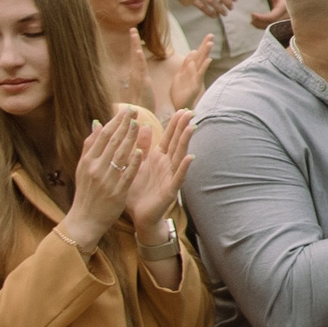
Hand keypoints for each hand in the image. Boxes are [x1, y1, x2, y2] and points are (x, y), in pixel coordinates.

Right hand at [60, 109, 146, 249]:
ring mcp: (106, 181)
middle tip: (134, 111)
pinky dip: (133, 163)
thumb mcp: (83, 168)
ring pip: (119, 156)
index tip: (126, 110)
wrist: (84, 220)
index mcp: (87, 161)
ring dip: (130, 139)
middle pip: (111, 143)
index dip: (115, 122)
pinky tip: (141, 151)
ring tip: (139, 124)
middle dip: (124, 125)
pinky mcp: (116, 193)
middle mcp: (95, 169)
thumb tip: (97, 124)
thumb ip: (90, 146)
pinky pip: (126, 175)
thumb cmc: (86, 192)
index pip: (103, 137)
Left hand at [126, 110, 194, 232]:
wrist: (139, 216)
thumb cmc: (137, 192)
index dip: (175, 124)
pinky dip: (184, 167)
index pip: (168, 137)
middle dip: (182, 127)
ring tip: (191, 128)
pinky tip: (190, 158)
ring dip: (185, 142)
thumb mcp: (136, 165)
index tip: (182, 109)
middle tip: (190, 111)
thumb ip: (141, 146)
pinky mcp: (170, 190)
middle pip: (176, 143)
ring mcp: (170, 177)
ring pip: (179, 156)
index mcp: (157, 158)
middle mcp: (166, 165)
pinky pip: (178, 177)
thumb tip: (145, 125)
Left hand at [171, 35, 214, 112]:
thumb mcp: (180, 76)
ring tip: (210, 43)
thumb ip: (186, 65)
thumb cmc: (180, 93)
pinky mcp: (195, 86)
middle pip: (201, 57)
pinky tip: (208, 60)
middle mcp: (194, 73)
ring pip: (201, 64)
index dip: (202, 46)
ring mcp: (196, 79)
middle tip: (211, 35)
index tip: (209, 36)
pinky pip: (199, 75)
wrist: (180, 108)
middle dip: (205, 46)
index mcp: (190, 70)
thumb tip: (192, 52)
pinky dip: (203, 67)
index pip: (197, 55)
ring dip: (205, 53)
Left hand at [249, 0, 288, 28]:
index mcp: (285, 7)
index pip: (272, 16)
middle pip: (272, 24)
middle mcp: (287, 15)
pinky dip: (265, 26)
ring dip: (261, 25)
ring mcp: (286, 20)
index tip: (252, 14)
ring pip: (273, 27)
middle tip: (251, 18)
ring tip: (252, 21)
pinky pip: (274, 27)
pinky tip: (257, 23)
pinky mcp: (284, 22)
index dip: (261, 17)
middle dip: (260, 22)